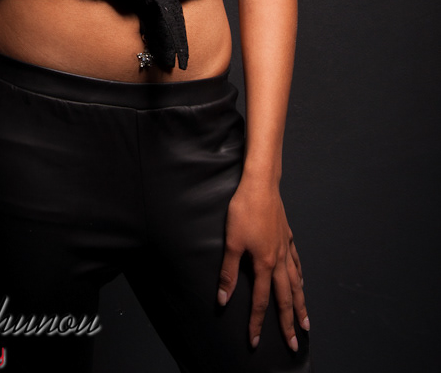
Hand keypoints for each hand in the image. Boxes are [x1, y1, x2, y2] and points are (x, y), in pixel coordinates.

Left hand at [217, 176, 309, 351]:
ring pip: (296, 283)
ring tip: (306, 322)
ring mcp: (285, 248)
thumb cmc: (244, 210)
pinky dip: (300, 276)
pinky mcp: (287, 236)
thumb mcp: (232, 242)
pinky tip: (302, 281)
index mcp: (264, 264)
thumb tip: (223, 300)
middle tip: (295, 344)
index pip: (260, 301)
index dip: (256, 323)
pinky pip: (297, 262)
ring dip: (300, 304)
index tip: (254, 342)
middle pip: (285, 298)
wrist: (261, 185)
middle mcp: (279, 260)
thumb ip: (228, 273)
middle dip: (288, 323)